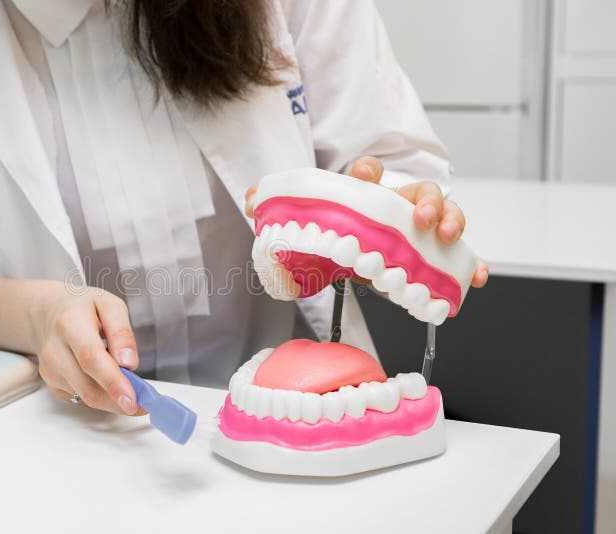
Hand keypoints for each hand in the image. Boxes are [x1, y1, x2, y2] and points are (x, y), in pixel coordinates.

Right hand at [29, 282, 145, 414]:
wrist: (47, 312)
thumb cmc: (82, 306)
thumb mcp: (110, 305)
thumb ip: (122, 332)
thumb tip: (128, 362)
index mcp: (70, 324)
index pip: (91, 359)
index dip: (113, 382)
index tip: (132, 399)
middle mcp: (55, 350)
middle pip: (88, 386)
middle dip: (118, 400)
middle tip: (144, 403)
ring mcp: (50, 370)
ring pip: (86, 397)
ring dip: (113, 401)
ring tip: (133, 391)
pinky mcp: (51, 382)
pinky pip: (80, 397)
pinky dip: (101, 396)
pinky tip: (110, 384)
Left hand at [243, 157, 487, 287]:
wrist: (353, 245)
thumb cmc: (339, 226)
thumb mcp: (311, 218)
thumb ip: (278, 207)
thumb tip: (252, 202)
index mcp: (367, 193)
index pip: (371, 173)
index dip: (369, 173)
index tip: (366, 177)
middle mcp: (398, 205)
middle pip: (420, 191)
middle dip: (425, 201)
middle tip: (421, 218)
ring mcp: (420, 227)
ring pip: (446, 215)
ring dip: (452, 223)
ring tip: (449, 238)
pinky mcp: (433, 251)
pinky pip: (459, 254)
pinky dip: (470, 263)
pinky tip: (474, 276)